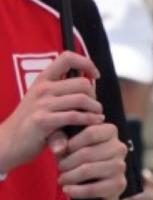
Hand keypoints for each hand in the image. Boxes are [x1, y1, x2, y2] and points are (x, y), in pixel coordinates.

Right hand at [0, 51, 103, 171]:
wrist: (8, 142)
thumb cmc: (31, 121)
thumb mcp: (42, 99)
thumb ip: (61, 90)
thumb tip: (89, 81)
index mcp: (42, 79)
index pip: (67, 57)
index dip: (86, 63)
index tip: (95, 75)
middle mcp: (42, 88)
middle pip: (82, 83)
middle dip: (94, 95)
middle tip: (94, 106)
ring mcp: (41, 104)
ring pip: (81, 99)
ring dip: (95, 108)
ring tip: (97, 115)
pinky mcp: (43, 121)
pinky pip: (74, 116)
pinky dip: (89, 119)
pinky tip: (95, 122)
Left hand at [56, 122, 127, 199]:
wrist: (91, 179)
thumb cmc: (78, 155)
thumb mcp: (66, 141)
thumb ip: (58, 139)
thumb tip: (58, 150)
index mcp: (110, 131)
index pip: (91, 133)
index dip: (71, 143)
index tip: (62, 150)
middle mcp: (119, 147)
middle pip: (86, 153)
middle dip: (66, 162)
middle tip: (59, 168)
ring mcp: (120, 166)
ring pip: (88, 170)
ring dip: (69, 176)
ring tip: (62, 179)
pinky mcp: (119, 184)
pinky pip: (93, 188)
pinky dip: (76, 191)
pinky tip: (67, 190)